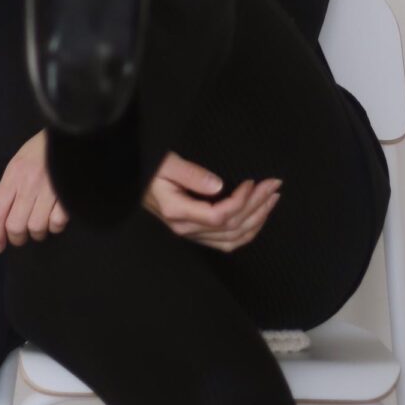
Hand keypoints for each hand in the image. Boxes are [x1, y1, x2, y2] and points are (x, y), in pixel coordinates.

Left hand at [0, 130, 69, 252]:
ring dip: (38, 233)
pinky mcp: (67, 194)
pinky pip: (58, 222)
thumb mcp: (18, 162)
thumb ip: (10, 187)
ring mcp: (49, 190)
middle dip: (17, 238)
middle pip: (15, 226)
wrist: (71, 132)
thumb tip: (3, 219)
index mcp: (14, 174)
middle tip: (22, 236)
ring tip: (41, 225)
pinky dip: (56, 225)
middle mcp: (29, 184)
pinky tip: (56, 216)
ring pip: (36, 228)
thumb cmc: (42, 149)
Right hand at [141, 151, 281, 252]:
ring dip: (256, 219)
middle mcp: (186, 228)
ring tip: (272, 199)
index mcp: (178, 213)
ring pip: (232, 238)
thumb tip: (218, 185)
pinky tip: (258, 218)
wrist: (130, 179)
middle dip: (257, 206)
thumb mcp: (165, 164)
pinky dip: (246, 232)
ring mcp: (191, 233)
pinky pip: (226, 241)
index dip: (241, 202)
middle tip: (274, 185)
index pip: (219, 216)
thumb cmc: (147, 169)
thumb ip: (191, 173)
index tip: (253, 182)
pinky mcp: (195, 231)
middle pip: (231, 228)